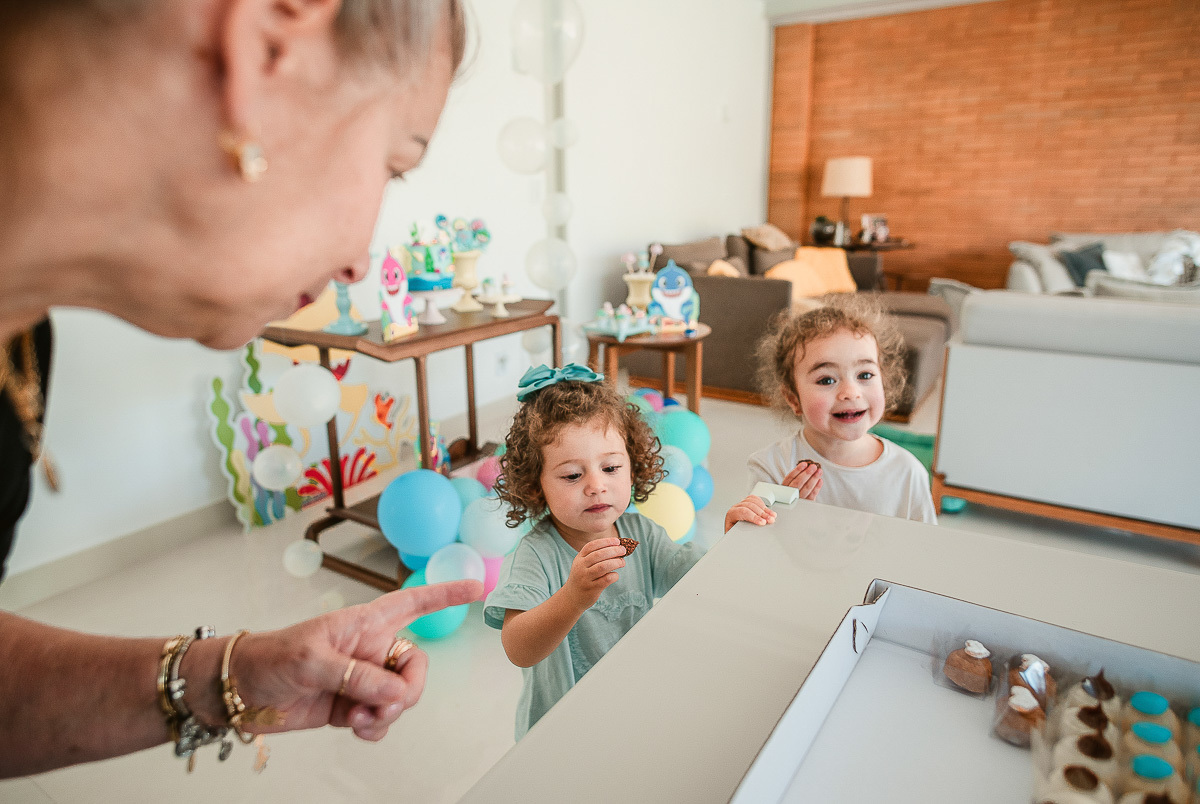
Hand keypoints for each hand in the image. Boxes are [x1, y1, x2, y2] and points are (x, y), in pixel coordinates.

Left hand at [222, 579, 480, 741]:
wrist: (241, 691)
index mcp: (365, 622)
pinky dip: (375, 729)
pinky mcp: (352, 706)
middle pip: (415, 667)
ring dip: (386, 715)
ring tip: (354, 719)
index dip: (446, 593)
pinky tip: (354, 728)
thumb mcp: (312, 661)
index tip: (477, 587)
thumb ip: (357, 677)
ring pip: (400, 698)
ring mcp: (363, 679)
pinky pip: (382, 720)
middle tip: (382, 706)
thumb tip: (396, 695)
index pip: (414, 602)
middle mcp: (370, 648)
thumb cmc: (271, 657)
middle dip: (406, 692)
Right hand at [564, 537, 625, 608]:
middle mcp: (580, 567)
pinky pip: (606, 580)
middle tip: (623, 550)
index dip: (605, 542)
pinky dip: (614, 575)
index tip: (617, 541)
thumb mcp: (583, 565)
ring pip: (603, 566)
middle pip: (599, 555)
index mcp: (579, 559)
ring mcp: (585, 578)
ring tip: (622, 562)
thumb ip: (595, 556)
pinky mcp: (592, 589)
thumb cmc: (583, 578)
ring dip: (615, 562)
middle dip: (613, 550)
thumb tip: (617, 548)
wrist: (572, 598)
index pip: (591, 546)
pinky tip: (615, 575)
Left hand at [725, 494, 776, 531]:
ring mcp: (741, 504)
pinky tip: (768, 510)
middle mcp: (735, 508)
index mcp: (731, 515)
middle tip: (770, 520)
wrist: (731, 533)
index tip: (763, 523)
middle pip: (750, 506)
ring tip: (772, 516)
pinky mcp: (747, 503)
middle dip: (762, 514)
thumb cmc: (733, 535)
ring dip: (765, 509)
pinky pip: (755, 499)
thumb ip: (741, 534)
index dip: (754, 517)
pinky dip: (763, 504)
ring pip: (754, 502)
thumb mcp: (735, 536)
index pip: (743, 512)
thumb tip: (751, 536)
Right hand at [780, 460, 821, 500]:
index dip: (797, 470)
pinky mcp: (805, 504)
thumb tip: (808, 466)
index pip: (790, 477)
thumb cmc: (794, 489)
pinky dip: (816, 488)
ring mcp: (798, 500)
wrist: (794, 503)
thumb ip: (798, 475)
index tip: (804, 464)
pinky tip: (820, 481)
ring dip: (813, 479)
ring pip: (806, 489)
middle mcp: (789, 494)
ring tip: (819, 472)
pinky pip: (811, 496)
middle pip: (798, 483)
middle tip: (813, 466)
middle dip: (807, 474)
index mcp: (784, 487)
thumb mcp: (792, 482)